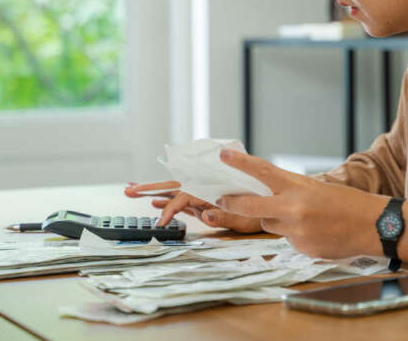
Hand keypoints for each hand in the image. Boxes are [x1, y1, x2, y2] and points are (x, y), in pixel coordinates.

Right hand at [124, 180, 262, 233]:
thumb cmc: (265, 208)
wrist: (280, 200)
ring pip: (176, 187)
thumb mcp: (247, 217)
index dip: (170, 209)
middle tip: (127, 189)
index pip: (185, 196)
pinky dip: (168, 197)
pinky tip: (155, 200)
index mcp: (214, 187)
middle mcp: (208, 185)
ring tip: (131, 189)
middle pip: (173, 184)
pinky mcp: (209, 195)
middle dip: (150, 186)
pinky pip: (185, 195)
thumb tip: (203, 215)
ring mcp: (207, 189)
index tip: (160, 224)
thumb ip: (225, 216)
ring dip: (154, 188)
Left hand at [215, 150, 387, 258]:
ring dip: (276, 221)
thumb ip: (290, 191)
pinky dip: (295, 236)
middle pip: (250, 206)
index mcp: (297, 186)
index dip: (240, 162)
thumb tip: (268, 197)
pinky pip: (287, 240)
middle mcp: (293, 207)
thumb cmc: (347, 203)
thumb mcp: (316, 188)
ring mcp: (296, 230)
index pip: (262, 170)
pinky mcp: (301, 248)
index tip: (223, 154)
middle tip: (220, 200)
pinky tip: (316, 232)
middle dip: (231, 204)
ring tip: (303, 218)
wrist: (373, 225)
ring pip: (269, 225)